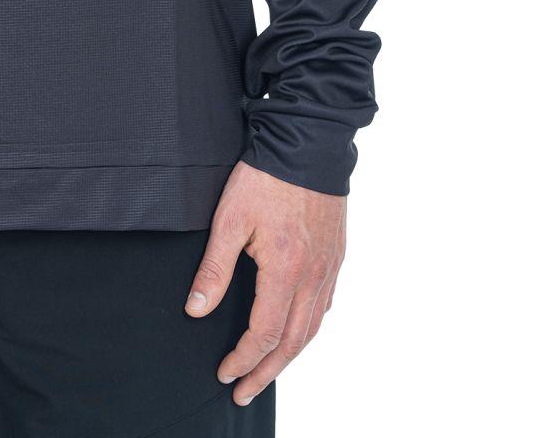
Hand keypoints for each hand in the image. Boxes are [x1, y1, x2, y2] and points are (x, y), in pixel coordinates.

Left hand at [184, 160, 345, 407]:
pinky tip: (298, 331)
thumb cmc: (266, 176)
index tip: (225, 373)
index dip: (244, 359)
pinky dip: (309, 329)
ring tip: (267, 372)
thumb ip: (215, 269)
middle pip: (293, 342)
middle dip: (266, 372)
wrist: (307, 142)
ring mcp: (329, 266)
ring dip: (289, 356)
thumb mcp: (230, 219)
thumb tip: (197, 311)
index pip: (265, 333)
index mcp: (286, 270)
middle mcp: (314, 276)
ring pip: (313, 328)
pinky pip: (325, 305)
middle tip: (244, 392)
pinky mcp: (336, 254)